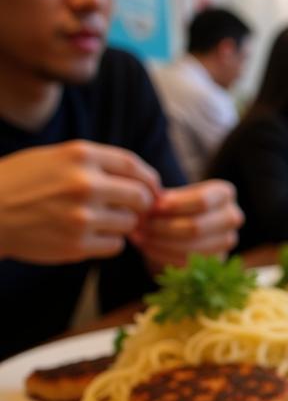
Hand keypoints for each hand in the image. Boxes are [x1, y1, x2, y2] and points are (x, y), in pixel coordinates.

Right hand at [0, 140, 157, 263]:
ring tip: (98, 220)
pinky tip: (90, 235)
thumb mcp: (55, 157)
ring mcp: (82, 216)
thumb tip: (143, 181)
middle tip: (131, 210)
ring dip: (121, 224)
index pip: (134, 166)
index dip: (149, 180)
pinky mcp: (77, 244)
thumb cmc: (22, 182)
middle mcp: (85, 183)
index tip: (153, 190)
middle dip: (140, 205)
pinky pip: (115, 245)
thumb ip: (96, 164)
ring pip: (129, 223)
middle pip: (140, 197)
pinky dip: (108, 242)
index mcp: (80, 155)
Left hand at [133, 179, 241, 268]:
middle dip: (162, 227)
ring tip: (139, 235)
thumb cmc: (174, 206)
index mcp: (224, 194)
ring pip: (191, 246)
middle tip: (140, 224)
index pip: (202, 201)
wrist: (184, 225)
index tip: (152, 207)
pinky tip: (147, 246)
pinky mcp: (216, 260)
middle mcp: (232, 217)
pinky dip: (163, 254)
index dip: (174, 206)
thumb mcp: (171, 196)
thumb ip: (162, 199)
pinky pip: (188, 261)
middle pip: (196, 227)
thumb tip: (148, 205)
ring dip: (160, 242)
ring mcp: (227, 241)